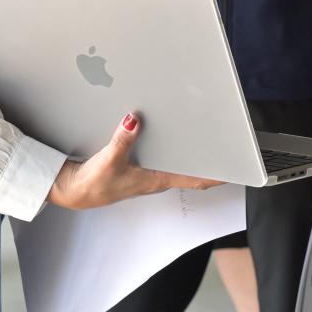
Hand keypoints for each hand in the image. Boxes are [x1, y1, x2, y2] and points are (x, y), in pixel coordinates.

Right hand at [47, 112, 219, 209]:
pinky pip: (164, 158)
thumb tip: (134, 120)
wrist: (75, 191)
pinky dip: (175, 149)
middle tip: (230, 145)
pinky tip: (174, 136)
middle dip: (210, 159)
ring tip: (210, 138)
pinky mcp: (138, 167)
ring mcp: (149, 173)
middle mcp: (156, 178)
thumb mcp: (108, 160)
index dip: (217, 175)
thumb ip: (122, 140)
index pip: (195, 179)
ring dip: (192, 153)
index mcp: (156, 180)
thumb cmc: (93, 185)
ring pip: (178, 163)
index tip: (237, 169)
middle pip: (191, 169)